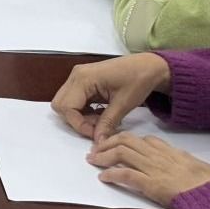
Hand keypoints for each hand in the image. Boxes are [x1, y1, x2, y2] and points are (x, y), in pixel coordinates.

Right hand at [51, 52, 172, 139]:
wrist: (148, 66)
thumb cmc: (138, 80)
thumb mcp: (124, 104)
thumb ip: (107, 123)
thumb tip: (98, 142)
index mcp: (83, 78)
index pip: (67, 107)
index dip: (79, 125)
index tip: (97, 134)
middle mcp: (76, 75)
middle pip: (61, 105)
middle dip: (76, 121)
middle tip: (97, 126)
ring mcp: (78, 77)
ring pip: (66, 104)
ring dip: (80, 117)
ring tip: (101, 120)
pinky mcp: (83, 81)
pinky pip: (75, 100)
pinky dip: (84, 111)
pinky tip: (100, 113)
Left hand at [87, 132, 209, 206]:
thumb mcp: (195, 165)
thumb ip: (182, 161)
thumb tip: (178, 162)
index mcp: (169, 150)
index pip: (142, 139)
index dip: (125, 139)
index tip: (114, 142)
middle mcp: (158, 155)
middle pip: (126, 141)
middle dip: (107, 143)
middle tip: (95, 149)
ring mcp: (153, 168)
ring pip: (121, 153)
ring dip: (103, 156)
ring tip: (93, 160)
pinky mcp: (150, 184)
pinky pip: (125, 174)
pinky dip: (111, 174)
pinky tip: (103, 177)